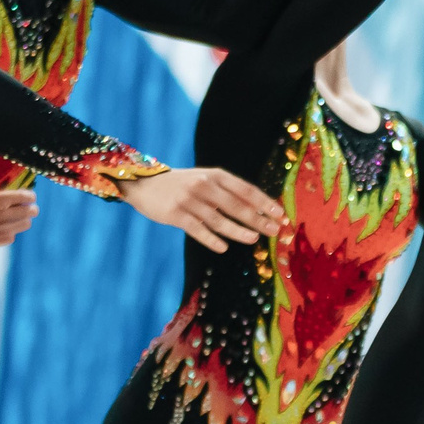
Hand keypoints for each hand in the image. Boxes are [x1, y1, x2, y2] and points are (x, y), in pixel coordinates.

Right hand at [124, 167, 282, 251]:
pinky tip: (223, 248)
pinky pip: (197, 230)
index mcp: (215, 175)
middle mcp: (204, 186)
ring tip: (254, 239)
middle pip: (236, 205)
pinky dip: (211, 239)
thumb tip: (257, 209)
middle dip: (257, 219)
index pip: (245, 189)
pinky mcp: (175, 214)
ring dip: (238, 230)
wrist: (144, 183)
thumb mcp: (205, 179)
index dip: (264, 202)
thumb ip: (227, 191)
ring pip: (219, 219)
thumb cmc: (181, 184)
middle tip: (274, 230)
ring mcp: (189, 200)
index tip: (280, 214)